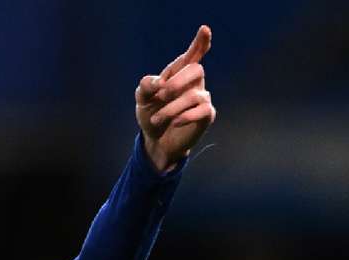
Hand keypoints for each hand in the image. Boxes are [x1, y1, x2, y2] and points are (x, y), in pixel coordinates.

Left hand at [135, 25, 215, 172]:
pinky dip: (185, 116)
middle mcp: (193, 83)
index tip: (204, 30)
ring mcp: (201, 98)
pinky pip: (202, 110)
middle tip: (160, 96)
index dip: (199, 43)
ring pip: (194, 95)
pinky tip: (174, 122)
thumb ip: (146, 85)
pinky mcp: (206, 115)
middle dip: (176, 82)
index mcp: (178, 74)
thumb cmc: (151, 114)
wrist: (155, 140)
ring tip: (156, 119)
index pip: (192, 55)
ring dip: (171, 108)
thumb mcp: (142, 99)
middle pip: (196, 70)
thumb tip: (159, 82)